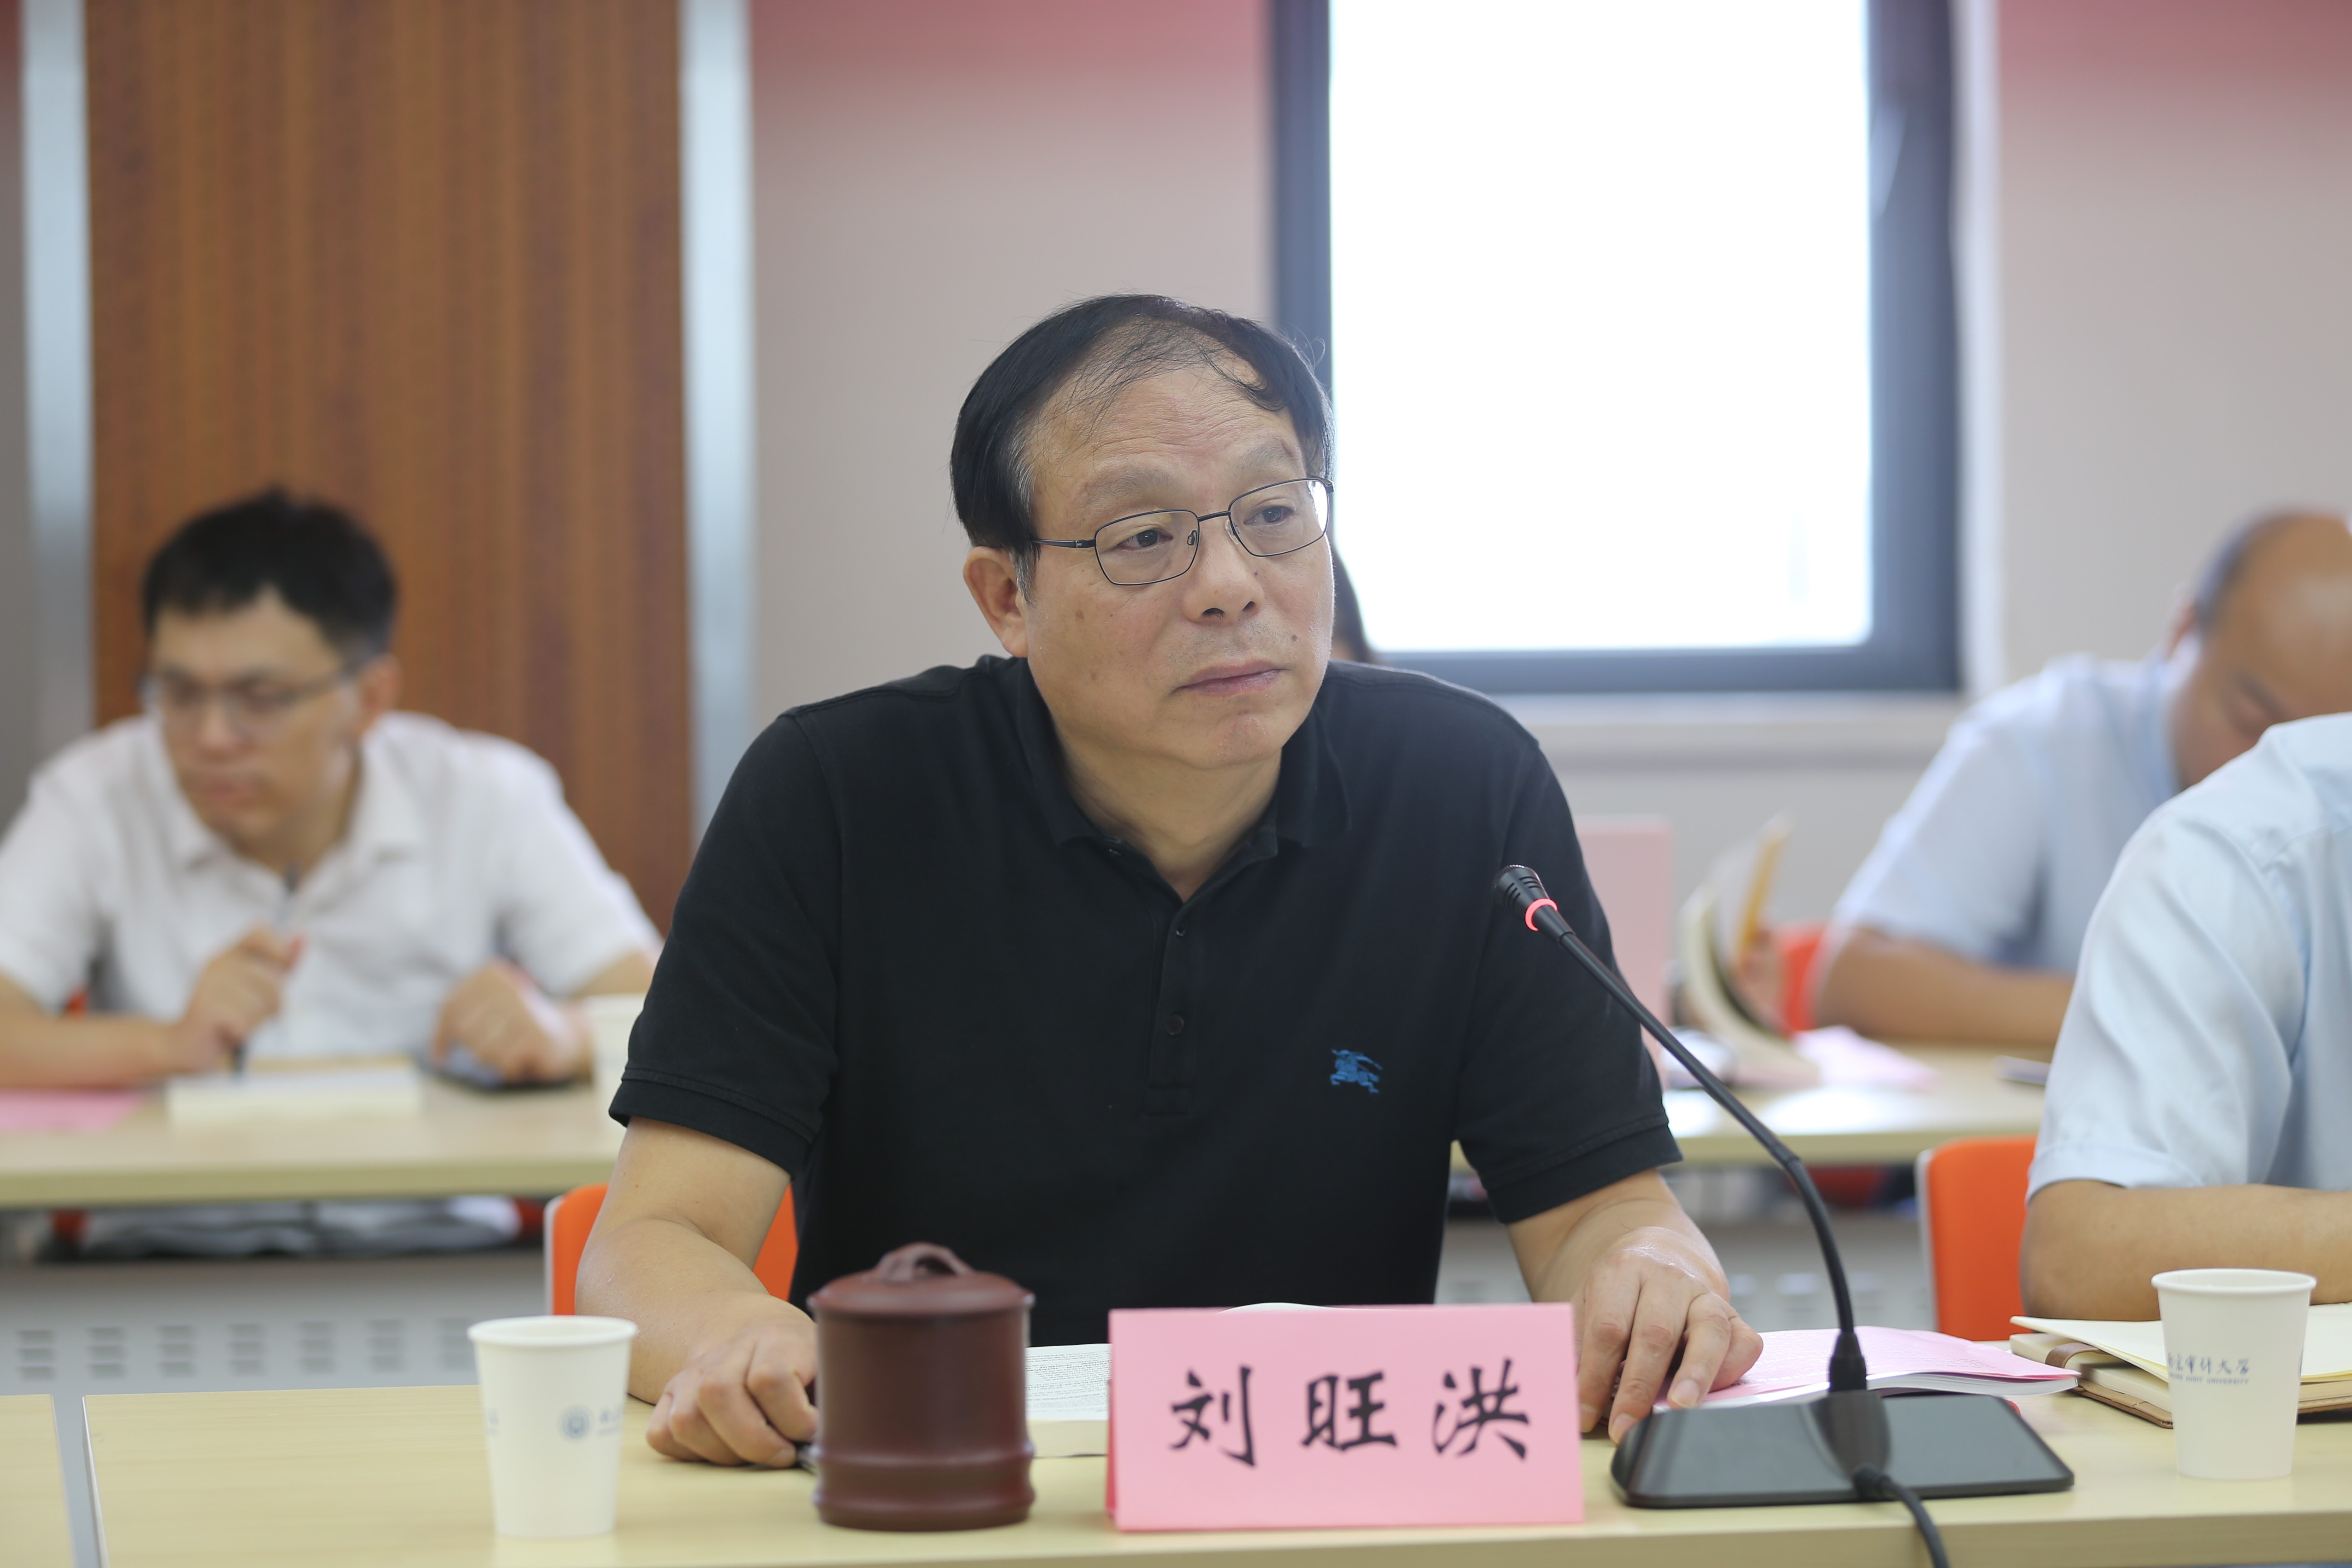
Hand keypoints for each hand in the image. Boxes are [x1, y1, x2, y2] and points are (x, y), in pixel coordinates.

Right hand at [165, 926, 302, 1072]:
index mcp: (231, 953)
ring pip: (260, 1003)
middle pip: (271, 979)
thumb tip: (302, 935)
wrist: (191, 1043)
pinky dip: (244, 1031)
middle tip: (254, 1012)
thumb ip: (284, 962)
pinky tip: (229, 1031)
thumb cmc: (234, 1012)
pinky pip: (245, 1021)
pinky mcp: (203, 1008)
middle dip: (273, 1004)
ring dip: (257, 1020)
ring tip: (240, 1022)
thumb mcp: (263, 986)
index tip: (278, 972)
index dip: (279, 951)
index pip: (259, 931)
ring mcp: (207, 984)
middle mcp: (217, 963)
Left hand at [432, 960, 588, 1082]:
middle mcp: (510, 986)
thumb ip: (453, 1024)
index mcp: (493, 973)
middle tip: (495, 1047)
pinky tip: (524, 1059)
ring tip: (511, 1051)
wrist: (567, 1034)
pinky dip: (511, 1069)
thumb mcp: (483, 1013)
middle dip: (474, 1048)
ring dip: (493, 1060)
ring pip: (482, 1049)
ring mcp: (526, 1011)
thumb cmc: (515, 1027)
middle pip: (465, 1030)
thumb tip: (437, 1056)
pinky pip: (505, 1063)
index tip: (441, 1054)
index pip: (451, 1006)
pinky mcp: (539, 1036)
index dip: (441, 1035)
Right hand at [645, 1309, 817, 1466]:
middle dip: (754, 1442)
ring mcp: (695, 1372)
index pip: (769, 1377)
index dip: (793, 1416)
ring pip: (686, 1418)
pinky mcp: (671, 1394)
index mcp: (777, 1338)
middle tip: (782, 1454)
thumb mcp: (833, 1363)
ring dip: (722, 1453)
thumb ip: (839, 1394)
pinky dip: (689, 1453)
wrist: (758, 1330)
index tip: (812, 1428)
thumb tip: (834, 1438)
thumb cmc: (805, 1361)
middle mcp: (729, 1350)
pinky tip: (722, 1449)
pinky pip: (662, 1433)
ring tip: (753, 1453)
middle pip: (718, 1394)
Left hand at [1576, 1227, 1762, 1441]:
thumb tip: (1566, 1394)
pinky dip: (1731, 1369)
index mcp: (1622, 1271)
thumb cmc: (1619, 1294)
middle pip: (1655, 1333)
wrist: (1661, 1254)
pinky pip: (1745, 1341)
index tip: (1583, 1414)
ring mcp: (1705, 1295)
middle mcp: (1668, 1279)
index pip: (1608, 1328)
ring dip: (1695, 1374)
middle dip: (1639, 1386)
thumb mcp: (1587, 1304)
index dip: (1595, 1375)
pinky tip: (1713, 1394)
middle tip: (1626, 1427)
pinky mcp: (1734, 1313)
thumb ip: (1577, 1345)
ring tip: (1681, 1408)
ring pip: (1709, 1331)